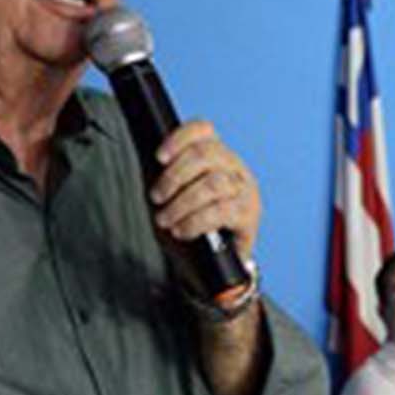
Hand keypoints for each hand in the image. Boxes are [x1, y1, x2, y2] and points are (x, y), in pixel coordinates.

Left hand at [149, 119, 260, 271]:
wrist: (210, 265)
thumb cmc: (190, 223)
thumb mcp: (174, 194)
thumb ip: (165, 174)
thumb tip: (145, 159)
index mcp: (216, 154)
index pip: (203, 130)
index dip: (179, 138)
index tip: (159, 157)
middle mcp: (234, 167)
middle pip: (205, 154)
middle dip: (174, 176)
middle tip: (156, 197)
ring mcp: (245, 189)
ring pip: (212, 183)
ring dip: (181, 203)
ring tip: (166, 219)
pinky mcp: (249, 214)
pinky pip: (220, 211)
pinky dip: (195, 221)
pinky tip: (182, 229)